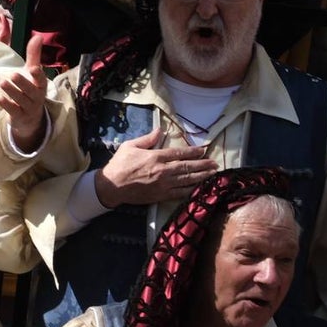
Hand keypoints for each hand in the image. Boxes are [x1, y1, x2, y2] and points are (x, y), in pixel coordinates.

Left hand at [0, 34, 48, 152]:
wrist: (31, 118)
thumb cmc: (31, 90)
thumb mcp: (32, 73)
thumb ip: (33, 55)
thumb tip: (37, 36)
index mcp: (41, 85)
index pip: (41, 80)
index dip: (38, 75)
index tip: (33, 68)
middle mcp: (37, 97)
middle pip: (30, 90)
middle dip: (22, 83)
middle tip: (13, 74)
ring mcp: (28, 108)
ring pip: (21, 100)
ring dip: (12, 92)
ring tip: (2, 82)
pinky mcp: (19, 117)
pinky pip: (13, 111)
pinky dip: (6, 105)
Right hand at [94, 127, 216, 207]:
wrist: (111, 186)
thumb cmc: (119, 164)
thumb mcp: (129, 146)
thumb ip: (147, 139)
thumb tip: (160, 130)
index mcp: (155, 156)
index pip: (179, 153)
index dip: (193, 152)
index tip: (203, 151)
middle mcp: (162, 170)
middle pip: (187, 167)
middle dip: (203, 165)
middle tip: (215, 164)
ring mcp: (163, 184)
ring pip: (187, 180)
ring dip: (202, 177)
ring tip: (213, 174)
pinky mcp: (161, 196)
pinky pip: (180, 193)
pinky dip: (191, 190)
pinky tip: (200, 188)